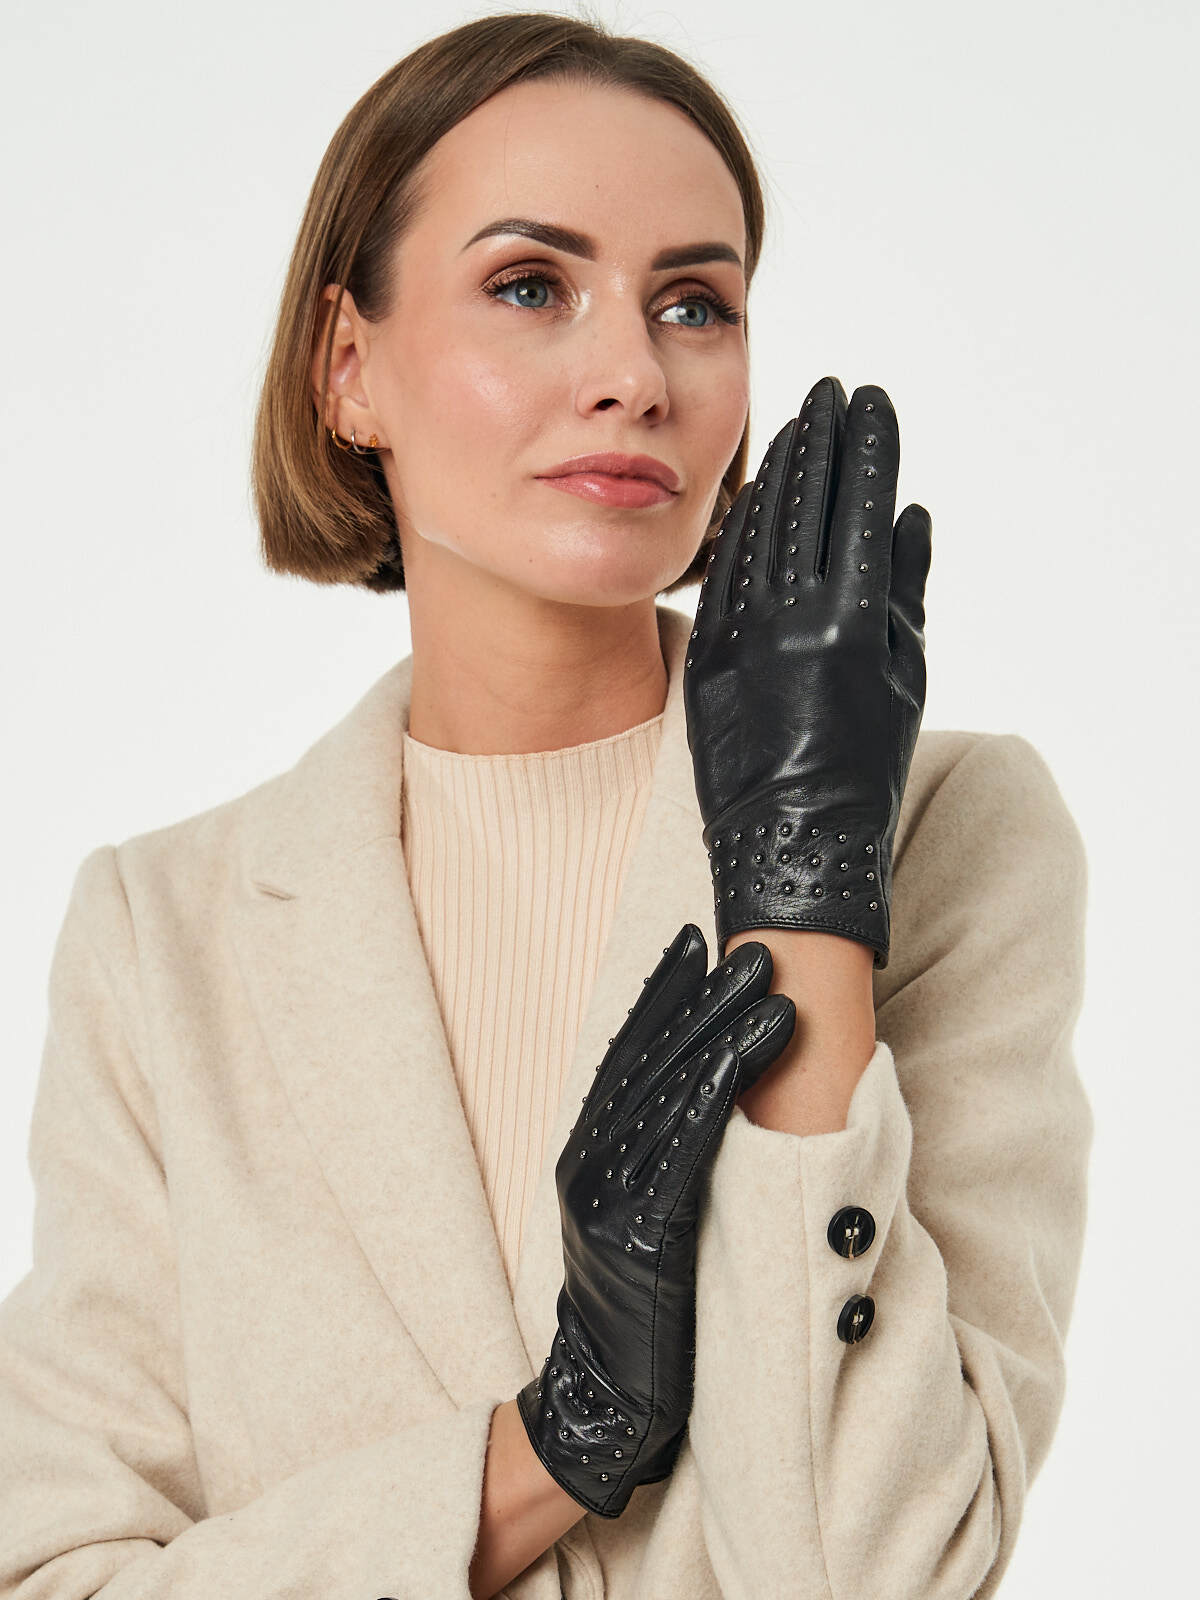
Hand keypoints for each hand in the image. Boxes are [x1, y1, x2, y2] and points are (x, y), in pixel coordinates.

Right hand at [516, 923, 794, 1516]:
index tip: (695, 941)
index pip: (628, 1053)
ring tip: (768, 986)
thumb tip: (709, 1092)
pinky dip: (712, 1098)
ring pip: (669, 1096)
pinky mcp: (640, 1237)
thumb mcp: (640, 1219)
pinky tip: (742, 1058)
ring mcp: (609, 1199)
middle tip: (749, 948)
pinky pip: (681, 1154)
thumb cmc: (641, 1310)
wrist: (604, 1402)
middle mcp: (589, 1165)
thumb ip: (659, 1156)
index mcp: (587, 1153)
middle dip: (702, 998)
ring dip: (722, 1034)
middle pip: (651, 1060)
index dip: (663, 994)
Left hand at [683, 375, 931, 967]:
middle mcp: (790, 618)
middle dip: (819, 438)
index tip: (871, 400)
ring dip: (776, 470)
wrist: (791, 845)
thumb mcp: (905, 681)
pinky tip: (751, 492)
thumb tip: (912, 513)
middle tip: (828, 390)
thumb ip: (907, 590)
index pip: (858, 508)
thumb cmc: (865, 769)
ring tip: (794, 425)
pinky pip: (720, 574)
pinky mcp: (705, 655)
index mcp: (851, 622)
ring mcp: (739, 634)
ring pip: (756, 529)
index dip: (865, 448)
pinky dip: (738, 528)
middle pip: (802, 504)